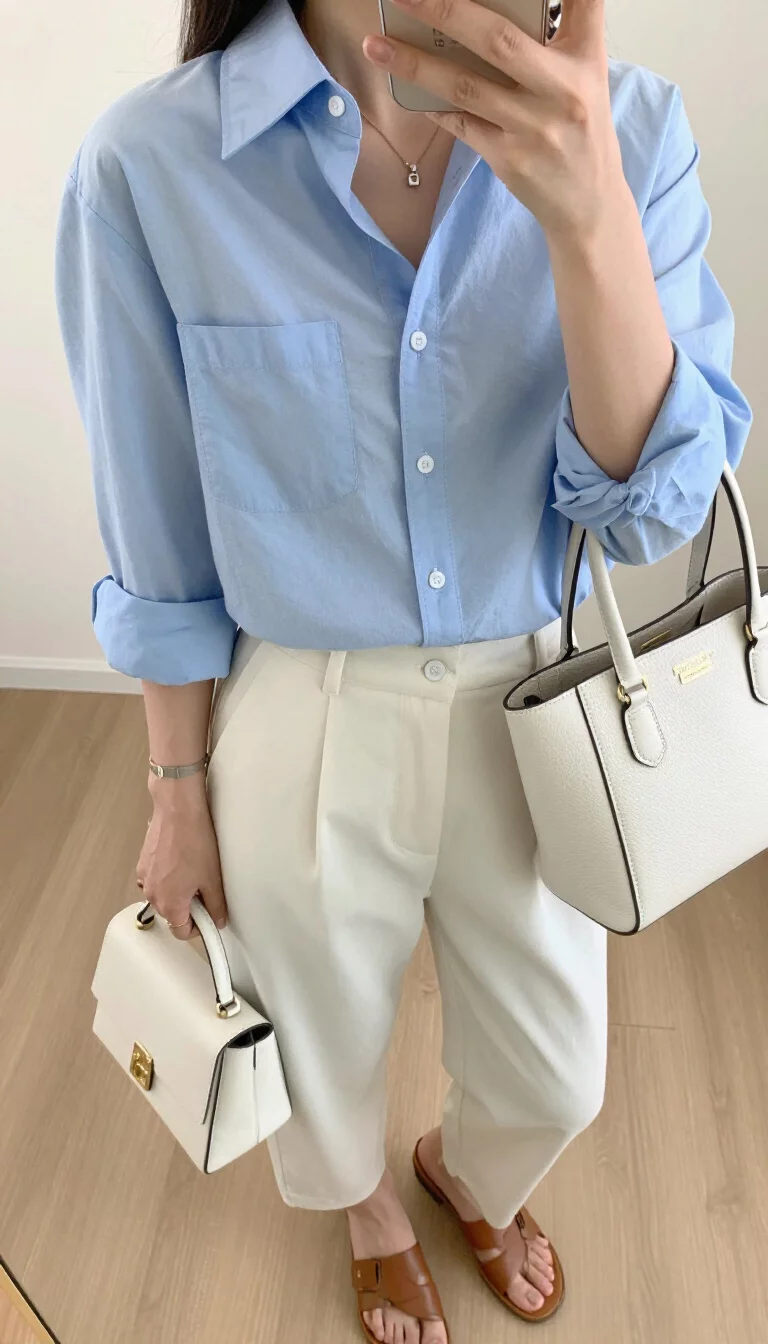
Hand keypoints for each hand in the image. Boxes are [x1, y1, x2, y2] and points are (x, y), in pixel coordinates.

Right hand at [136, 788, 227, 940]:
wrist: (177, 811)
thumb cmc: (194, 841)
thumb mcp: (213, 878)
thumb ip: (216, 905)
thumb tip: (218, 919)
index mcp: (170, 904)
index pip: (181, 932)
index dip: (199, 928)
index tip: (209, 917)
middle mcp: (152, 895)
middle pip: (172, 915)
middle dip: (189, 907)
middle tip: (205, 888)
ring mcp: (145, 879)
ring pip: (164, 896)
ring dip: (177, 891)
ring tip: (193, 871)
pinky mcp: (143, 864)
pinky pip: (157, 880)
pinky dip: (167, 877)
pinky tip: (180, 861)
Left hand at [362, 0, 628, 240]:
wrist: (589, 204)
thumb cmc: (580, 130)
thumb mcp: (585, 76)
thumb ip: (558, 35)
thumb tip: (487, 13)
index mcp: (585, 59)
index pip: (581, 3)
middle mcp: (562, 90)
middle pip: (498, 40)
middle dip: (446, 11)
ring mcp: (533, 128)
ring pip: (466, 86)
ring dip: (415, 64)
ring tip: (376, 46)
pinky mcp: (510, 159)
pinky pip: (461, 124)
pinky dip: (432, 105)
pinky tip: (405, 89)